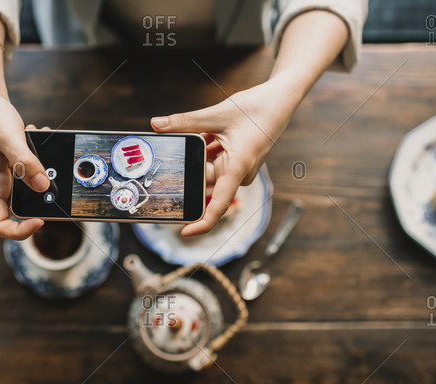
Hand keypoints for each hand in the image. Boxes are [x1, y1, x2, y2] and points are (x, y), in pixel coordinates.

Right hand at [0, 86, 48, 239]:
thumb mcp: (8, 135)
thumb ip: (25, 162)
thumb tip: (43, 186)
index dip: (18, 231)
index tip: (39, 220)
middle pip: (19, 213)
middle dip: (40, 201)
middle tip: (54, 182)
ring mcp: (6, 177)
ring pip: (29, 192)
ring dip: (43, 177)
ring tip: (45, 150)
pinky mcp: (15, 167)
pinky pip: (32, 174)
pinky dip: (41, 161)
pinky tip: (41, 137)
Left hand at [151, 81, 292, 235]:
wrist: (279, 100)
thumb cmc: (257, 108)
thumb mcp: (216, 114)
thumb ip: (185, 122)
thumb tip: (156, 124)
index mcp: (237, 167)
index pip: (218, 204)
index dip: (202, 223)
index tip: (185, 231)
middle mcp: (239, 173)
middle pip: (205, 179)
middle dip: (192, 165)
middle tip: (188, 144)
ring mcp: (238, 169)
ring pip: (208, 168)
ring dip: (202, 152)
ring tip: (208, 131)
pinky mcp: (237, 163)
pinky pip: (215, 162)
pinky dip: (208, 149)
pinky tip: (212, 133)